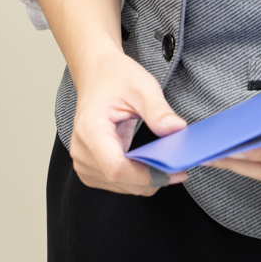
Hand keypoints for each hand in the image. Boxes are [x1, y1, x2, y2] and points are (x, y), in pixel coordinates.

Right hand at [69, 48, 188, 194]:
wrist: (96, 74)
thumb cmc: (114, 77)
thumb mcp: (141, 87)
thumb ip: (158, 111)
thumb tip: (177, 131)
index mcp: (90, 130)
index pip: (116, 168)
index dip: (146, 176)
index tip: (173, 171)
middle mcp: (82, 150)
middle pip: (120, 181)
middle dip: (152, 178)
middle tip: (179, 166)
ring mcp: (83, 162)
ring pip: (121, 187)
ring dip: (146, 180)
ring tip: (165, 162)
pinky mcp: (90, 168)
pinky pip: (117, 184)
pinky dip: (136, 179)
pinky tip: (147, 163)